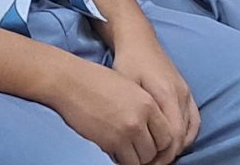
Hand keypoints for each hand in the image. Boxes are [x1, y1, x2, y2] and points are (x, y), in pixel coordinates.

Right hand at [48, 50, 185, 164]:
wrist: (72, 82)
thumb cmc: (98, 82)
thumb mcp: (130, 88)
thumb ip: (145, 108)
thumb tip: (151, 132)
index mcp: (149, 102)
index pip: (168, 135)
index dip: (161, 144)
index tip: (152, 146)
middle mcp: (141, 117)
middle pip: (157, 150)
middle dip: (149, 154)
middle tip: (138, 151)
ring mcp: (126, 131)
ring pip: (142, 159)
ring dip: (136, 159)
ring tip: (126, 151)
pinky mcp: (111, 142)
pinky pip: (125, 162)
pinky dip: (122, 160)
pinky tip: (114, 150)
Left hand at [110, 34, 200, 164]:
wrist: (139, 40)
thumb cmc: (128, 62)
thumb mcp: (126, 85)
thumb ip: (135, 112)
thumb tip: (134, 139)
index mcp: (166, 94)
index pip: (173, 135)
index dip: (162, 155)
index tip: (146, 164)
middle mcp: (181, 95)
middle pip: (182, 137)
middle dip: (167, 155)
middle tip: (150, 164)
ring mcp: (186, 93)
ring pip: (189, 131)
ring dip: (176, 147)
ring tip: (159, 156)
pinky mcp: (187, 91)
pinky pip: (194, 120)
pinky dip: (186, 136)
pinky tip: (174, 143)